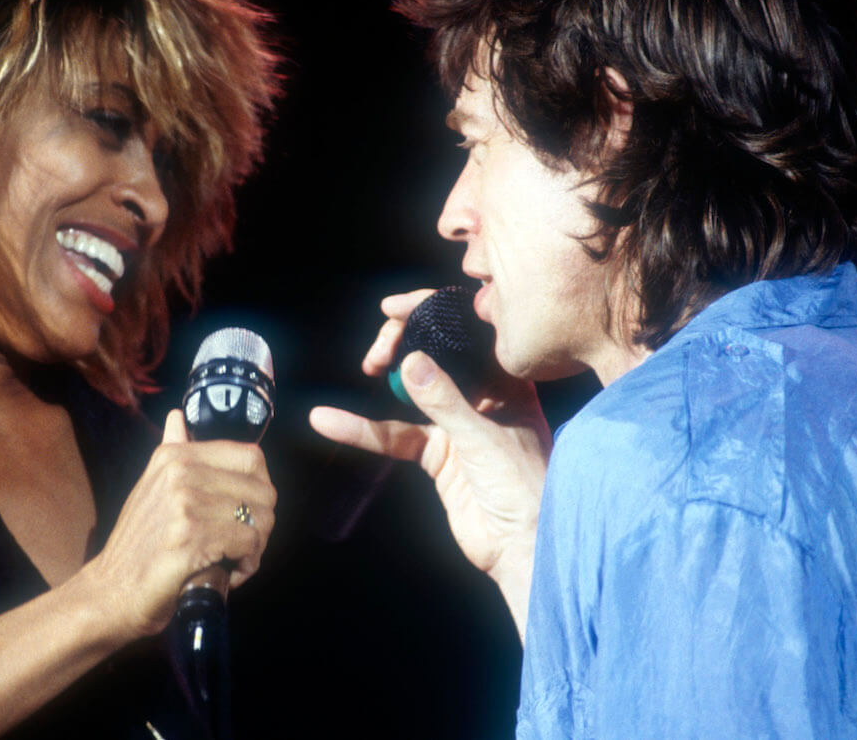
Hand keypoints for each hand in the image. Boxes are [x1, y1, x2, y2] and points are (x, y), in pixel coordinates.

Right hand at [81, 410, 275, 638]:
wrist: (112, 591)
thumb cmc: (138, 545)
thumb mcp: (151, 488)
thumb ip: (172, 451)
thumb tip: (177, 418)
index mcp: (175, 456)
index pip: (252, 458)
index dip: (260, 489)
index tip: (247, 513)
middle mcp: (181, 473)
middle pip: (262, 491)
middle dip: (262, 523)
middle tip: (243, 544)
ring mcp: (185, 503)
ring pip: (260, 519)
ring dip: (255, 547)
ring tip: (234, 559)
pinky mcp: (192, 537)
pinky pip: (248, 543)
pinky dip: (248, 563)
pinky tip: (230, 573)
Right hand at [310, 289, 548, 582]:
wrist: (524, 548)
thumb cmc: (525, 489)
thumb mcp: (484, 439)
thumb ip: (444, 400)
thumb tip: (408, 360)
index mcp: (508, 382)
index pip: (468, 333)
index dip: (433, 313)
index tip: (395, 308)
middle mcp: (483, 397)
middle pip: (436, 355)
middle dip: (404, 342)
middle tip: (379, 347)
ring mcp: (458, 425)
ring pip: (412, 390)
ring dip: (385, 378)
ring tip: (365, 366)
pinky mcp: (437, 454)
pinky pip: (394, 435)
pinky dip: (363, 430)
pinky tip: (330, 421)